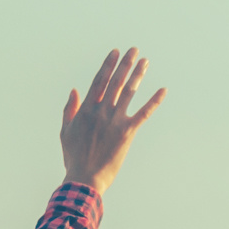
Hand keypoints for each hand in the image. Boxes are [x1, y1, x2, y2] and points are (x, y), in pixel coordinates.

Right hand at [59, 48, 162, 193]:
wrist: (85, 178)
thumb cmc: (73, 157)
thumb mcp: (66, 131)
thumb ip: (70, 109)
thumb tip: (74, 90)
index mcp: (86, 109)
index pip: (99, 81)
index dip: (108, 65)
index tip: (115, 52)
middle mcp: (101, 111)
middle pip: (115, 82)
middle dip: (125, 64)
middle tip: (134, 50)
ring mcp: (114, 121)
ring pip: (129, 92)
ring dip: (138, 75)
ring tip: (145, 62)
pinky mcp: (127, 132)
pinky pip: (143, 113)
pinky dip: (154, 101)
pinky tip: (163, 90)